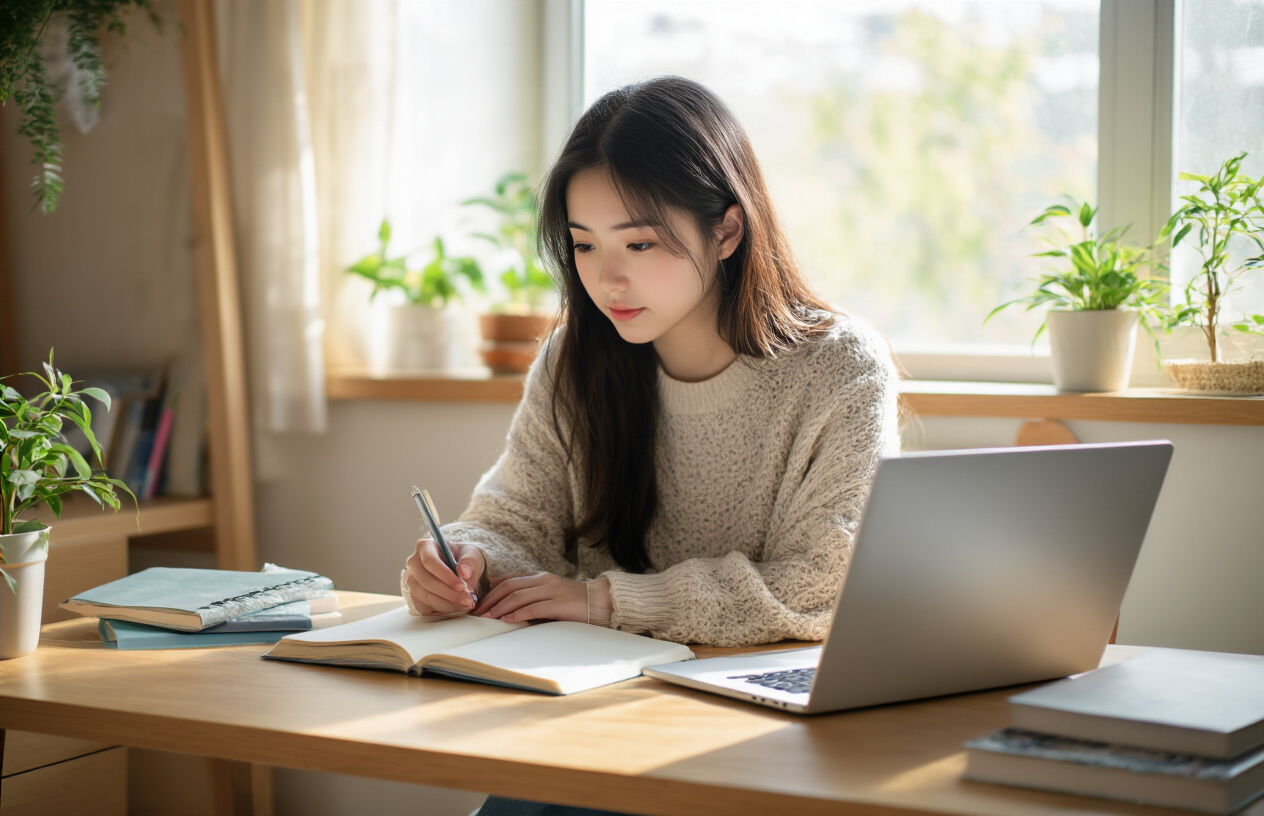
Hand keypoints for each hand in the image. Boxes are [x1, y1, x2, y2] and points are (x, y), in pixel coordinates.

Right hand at [404, 539, 485, 617]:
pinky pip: (423, 608)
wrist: (460, 569)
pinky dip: (441, 610)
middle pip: (426, 582)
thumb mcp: (471, 554)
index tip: (463, 587)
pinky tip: (455, 607)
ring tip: (466, 605)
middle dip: (449, 594)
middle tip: (468, 600)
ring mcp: (412, 581)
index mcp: (425, 547)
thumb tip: (464, 573)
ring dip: (447, 604)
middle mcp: (414, 563)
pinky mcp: (414, 596)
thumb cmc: (463, 558)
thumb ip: (470, 562)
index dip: (446, 576)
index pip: (430, 561)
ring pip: (425, 597)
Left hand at [473, 572, 602, 623]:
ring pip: (518, 596)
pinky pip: (533, 608)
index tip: (478, 603)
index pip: (509, 580)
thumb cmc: (573, 604)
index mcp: (540, 577)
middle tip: (477, 612)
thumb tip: (504, 608)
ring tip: (487, 618)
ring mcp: (552, 591)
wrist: (601, 603)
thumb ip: (530, 597)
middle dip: (490, 600)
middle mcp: (544, 580)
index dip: (491, 591)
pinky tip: (506, 621)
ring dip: (499, 608)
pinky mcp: (559, 604)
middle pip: (509, 587)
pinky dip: (517, 614)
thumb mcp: (549, 595)